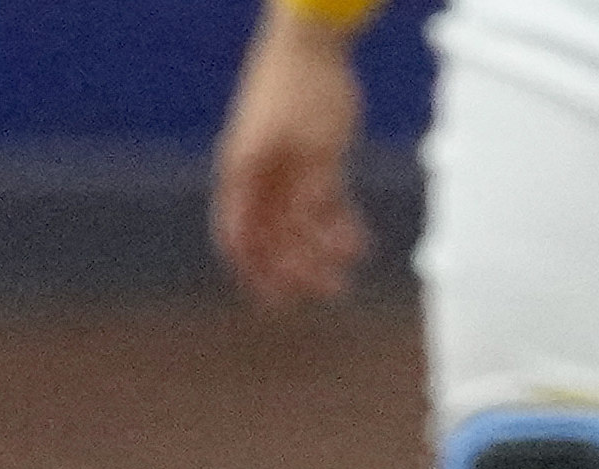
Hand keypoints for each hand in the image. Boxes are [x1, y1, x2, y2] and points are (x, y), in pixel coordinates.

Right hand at [211, 13, 369, 306]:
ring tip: (351, 263)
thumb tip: (315, 235)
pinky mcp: (308, 155)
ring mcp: (282, 165)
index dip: (255, 274)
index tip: (277, 301)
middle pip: (271, 237)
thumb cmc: (304, 86)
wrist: (313, 37)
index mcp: (244, 173)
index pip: (239, 238)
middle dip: (298, 268)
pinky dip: (335, 221)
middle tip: (331, 289)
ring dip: (321, 247)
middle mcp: (257, 175)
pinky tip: (358, 239)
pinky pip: (318, 200)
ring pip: (298, 222)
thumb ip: (314, 193)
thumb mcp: (315, 146)